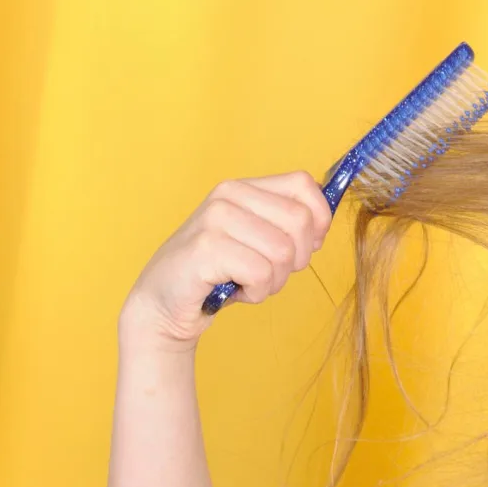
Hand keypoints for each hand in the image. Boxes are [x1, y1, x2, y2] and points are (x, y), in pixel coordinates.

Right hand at [119, 171, 331, 353]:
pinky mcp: (206, 248)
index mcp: (244, 188)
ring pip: (283, 252)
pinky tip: (233, 291)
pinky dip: (255, 293)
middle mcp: (229, 196)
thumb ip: (286, 226)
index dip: (318, 219)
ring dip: (273, 281)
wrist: (163, 302)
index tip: (305, 246)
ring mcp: (215, 219)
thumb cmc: (218, 273)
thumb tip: (323, 221)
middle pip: (300, 222)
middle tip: (268, 273)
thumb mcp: (257, 241)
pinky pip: (261, 273)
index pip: (303, 185)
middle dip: (295, 259)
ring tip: (246, 282)